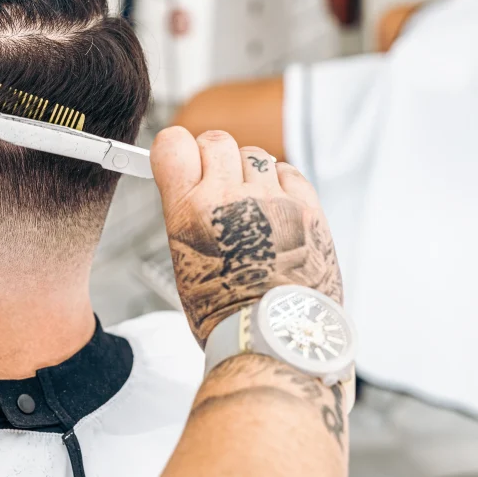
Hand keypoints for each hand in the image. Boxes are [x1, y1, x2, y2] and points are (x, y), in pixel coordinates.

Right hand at [151, 127, 342, 345]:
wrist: (276, 341)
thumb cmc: (225, 313)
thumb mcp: (182, 260)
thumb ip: (187, 213)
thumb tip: (190, 185)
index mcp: (188, 212)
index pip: (173, 143)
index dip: (176, 149)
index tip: (182, 160)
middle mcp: (230, 198)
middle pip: (217, 141)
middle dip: (214, 157)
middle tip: (217, 184)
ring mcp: (273, 201)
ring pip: (255, 154)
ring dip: (249, 171)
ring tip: (250, 205)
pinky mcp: (309, 210)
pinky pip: (290, 172)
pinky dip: (281, 182)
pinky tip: (275, 209)